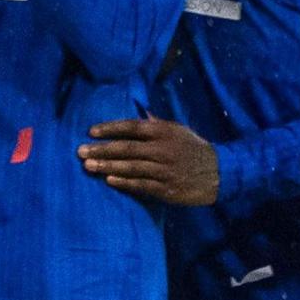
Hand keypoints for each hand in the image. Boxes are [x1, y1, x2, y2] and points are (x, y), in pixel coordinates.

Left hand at [78, 117, 220, 206]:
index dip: (110, 128)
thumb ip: (156, 123)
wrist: (219, 173)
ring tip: (88, 166)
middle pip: (126, 148)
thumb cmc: (193, 148)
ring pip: (130, 167)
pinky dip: (124, 182)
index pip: (132, 127)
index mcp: (164, 132)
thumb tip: (139, 111)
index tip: (91, 131)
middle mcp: (163, 149)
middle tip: (80, 151)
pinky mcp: (167, 188)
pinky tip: (109, 180)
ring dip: (107, 167)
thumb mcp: (178, 130)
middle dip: (101, 150)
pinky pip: (141, 185)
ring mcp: (165, 170)